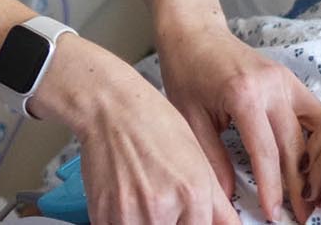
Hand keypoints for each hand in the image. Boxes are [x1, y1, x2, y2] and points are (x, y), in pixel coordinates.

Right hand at [33, 37, 236, 223]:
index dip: (193, 223)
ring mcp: (130, 212)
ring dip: (147, 222)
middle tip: (161, 199)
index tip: (185, 217)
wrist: (110, 108)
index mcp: (192, 194)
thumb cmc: (152, 124)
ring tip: (144, 198)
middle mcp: (162, 206)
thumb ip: (217, 205)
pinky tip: (127, 198)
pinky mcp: (102, 213)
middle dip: (170, 221)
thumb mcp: (198, 160)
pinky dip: (124, 220)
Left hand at [156, 26, 320, 222]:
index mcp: (244, 95)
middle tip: (303, 215)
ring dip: (316, 164)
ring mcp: (285, 80)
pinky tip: (318, 161)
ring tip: (316, 194)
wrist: (193, 30)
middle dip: (300, 186)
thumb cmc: (185, 70)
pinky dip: (319, 137)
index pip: (266, 153)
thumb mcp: (190, 116)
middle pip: (295, 146)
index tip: (275, 214)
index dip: (273, 187)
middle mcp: (272, 86)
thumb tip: (226, 196)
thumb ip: (211, 157)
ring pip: (312, 131)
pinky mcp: (290, 79)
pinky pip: (313, 112)